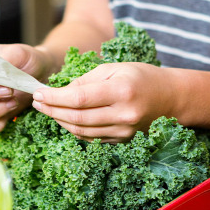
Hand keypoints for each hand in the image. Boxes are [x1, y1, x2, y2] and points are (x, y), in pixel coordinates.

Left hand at [31, 62, 177, 142]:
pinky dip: (74, 129)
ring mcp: (124, 131)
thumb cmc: (142, 77)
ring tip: (47, 110)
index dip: (54, 98)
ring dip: (60, 121)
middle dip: (51, 110)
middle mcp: (123, 114)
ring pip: (81, 131)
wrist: (172, 99)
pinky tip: (65, 118)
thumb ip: (86, 79)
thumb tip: (60, 91)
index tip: (39, 93)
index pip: (78, 99)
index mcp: (121, 91)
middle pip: (76, 118)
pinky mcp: (122, 141)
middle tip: (37, 103)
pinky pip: (91, 138)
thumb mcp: (115, 68)